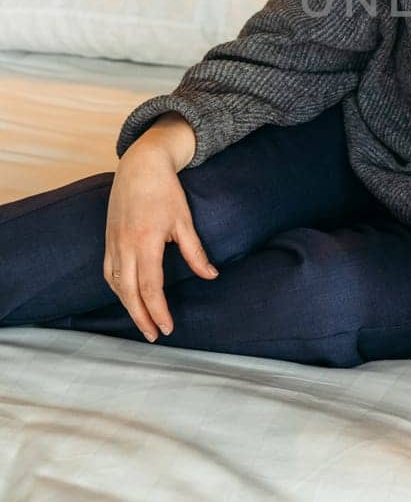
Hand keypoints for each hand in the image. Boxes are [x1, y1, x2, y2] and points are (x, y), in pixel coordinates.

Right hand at [103, 140, 217, 341]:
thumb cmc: (165, 190)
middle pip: (130, 293)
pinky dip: (117, 289)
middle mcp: (125, 246)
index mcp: (145, 241)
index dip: (158, 311)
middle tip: (153, 336)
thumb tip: (211, 276)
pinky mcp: (108, 239)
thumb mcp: (184, 220)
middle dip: (141, 317)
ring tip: (142, 321)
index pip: (151, 287)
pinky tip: (127, 297)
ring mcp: (113, 243)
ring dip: (128, 306)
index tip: (167, 328)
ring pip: (116, 285)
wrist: (141, 165)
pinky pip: (109, 272)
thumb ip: (195, 252)